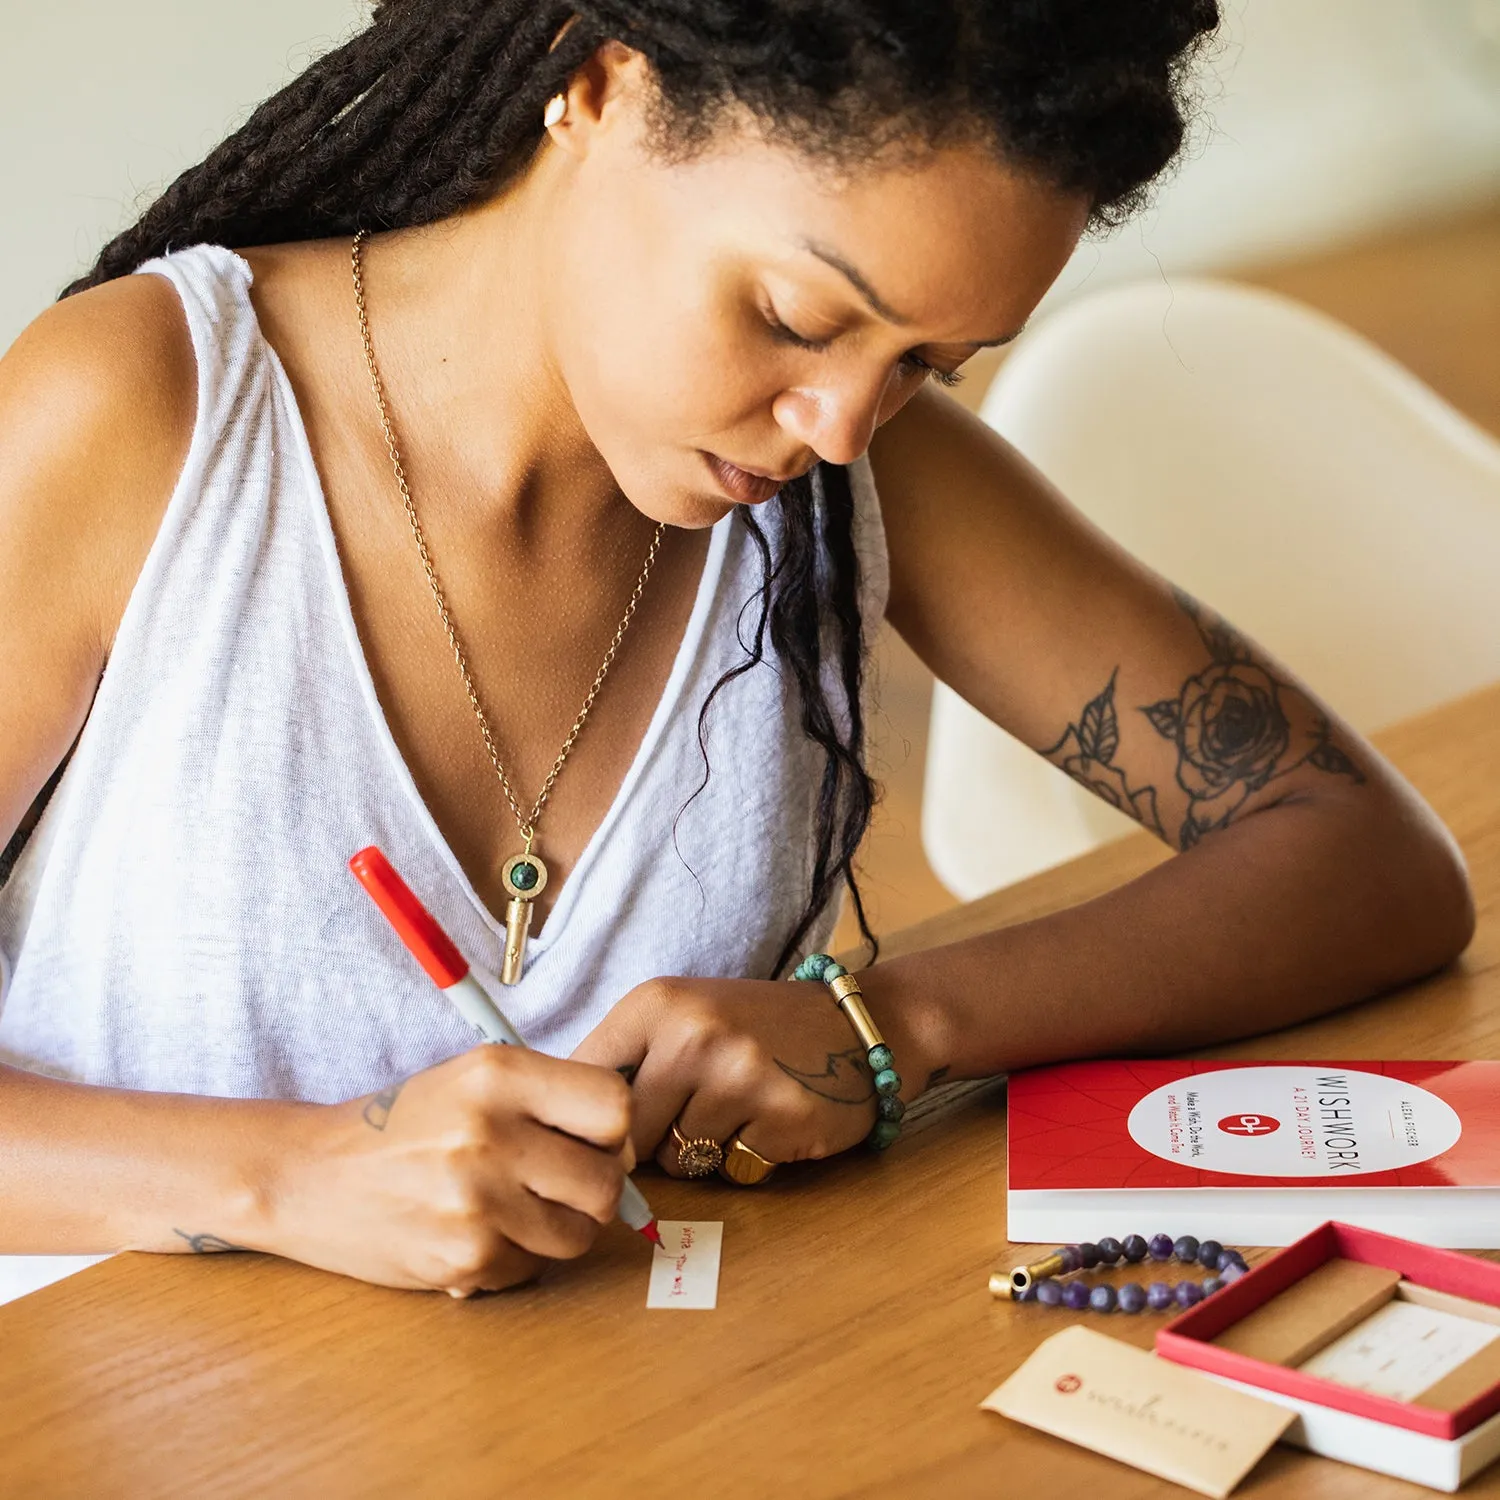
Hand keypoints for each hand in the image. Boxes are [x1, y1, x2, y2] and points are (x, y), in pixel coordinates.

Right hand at [267, 1046, 632, 1294]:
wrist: (310, 1177)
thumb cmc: (406, 1124)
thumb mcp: (474, 1079)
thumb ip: (551, 1098)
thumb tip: (628, 1144)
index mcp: (498, 1073)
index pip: (615, 1105)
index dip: (613, 1129)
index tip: (591, 1138)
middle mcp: (490, 1133)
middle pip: (607, 1181)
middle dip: (593, 1187)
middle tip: (556, 1181)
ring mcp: (477, 1201)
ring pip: (580, 1235)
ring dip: (559, 1227)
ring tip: (514, 1205)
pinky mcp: (464, 1257)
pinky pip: (534, 1267)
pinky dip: (517, 1257)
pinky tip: (477, 1231)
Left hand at [571, 976, 890, 1174]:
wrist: (855, 1024)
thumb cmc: (754, 1028)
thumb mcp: (683, 1018)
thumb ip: (626, 1064)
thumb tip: (560, 1131)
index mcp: (657, 1002)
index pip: (583, 1082)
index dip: (590, 1119)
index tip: (607, 1128)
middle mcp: (695, 1033)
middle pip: (626, 1133)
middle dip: (648, 1142)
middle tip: (687, 1116)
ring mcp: (742, 1075)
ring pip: (679, 1159)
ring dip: (701, 1152)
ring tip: (735, 1111)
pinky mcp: (782, 1117)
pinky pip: (732, 1171)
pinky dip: (745, 1159)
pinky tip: (768, 1123)